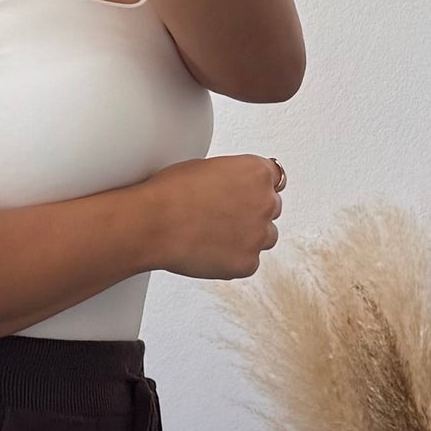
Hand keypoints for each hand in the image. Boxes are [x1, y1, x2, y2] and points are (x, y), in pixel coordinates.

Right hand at [150, 155, 285, 278]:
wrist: (154, 223)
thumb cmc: (170, 192)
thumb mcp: (207, 167)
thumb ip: (232, 177)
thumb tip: (233, 188)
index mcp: (257, 172)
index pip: (276, 179)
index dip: (258, 188)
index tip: (248, 194)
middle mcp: (266, 202)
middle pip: (271, 209)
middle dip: (252, 212)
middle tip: (223, 216)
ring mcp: (259, 235)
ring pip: (265, 237)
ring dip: (247, 237)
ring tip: (214, 235)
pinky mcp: (248, 263)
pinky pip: (248, 262)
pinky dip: (233, 259)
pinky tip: (209, 250)